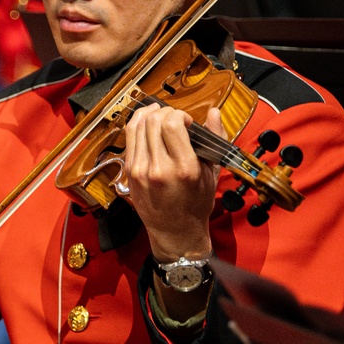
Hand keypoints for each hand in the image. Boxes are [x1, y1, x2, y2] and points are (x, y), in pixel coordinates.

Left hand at [124, 103, 221, 261]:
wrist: (175, 231)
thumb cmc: (196, 203)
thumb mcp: (212, 173)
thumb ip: (215, 139)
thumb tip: (213, 112)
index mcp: (184, 169)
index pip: (171, 125)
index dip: (179, 114)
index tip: (187, 121)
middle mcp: (159, 168)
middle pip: (153, 122)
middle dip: (165, 112)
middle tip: (174, 118)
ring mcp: (140, 170)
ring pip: (137, 126)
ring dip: (149, 114)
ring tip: (159, 115)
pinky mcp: (129, 172)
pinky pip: (129, 138)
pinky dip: (137, 125)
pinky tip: (147, 124)